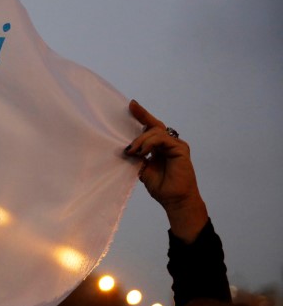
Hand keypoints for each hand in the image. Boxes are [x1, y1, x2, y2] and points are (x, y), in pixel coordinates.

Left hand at [124, 100, 207, 242]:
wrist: (174, 200)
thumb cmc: (161, 187)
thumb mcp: (143, 169)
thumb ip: (138, 157)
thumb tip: (126, 148)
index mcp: (159, 148)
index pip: (150, 129)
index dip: (142, 117)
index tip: (131, 105)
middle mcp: (169, 144)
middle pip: (154, 125)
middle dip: (142, 115)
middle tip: (131, 107)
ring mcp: (176, 145)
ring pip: (155, 132)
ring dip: (141, 140)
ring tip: (133, 151)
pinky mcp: (180, 149)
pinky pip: (162, 139)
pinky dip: (149, 143)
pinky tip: (142, 152)